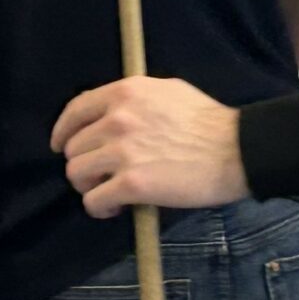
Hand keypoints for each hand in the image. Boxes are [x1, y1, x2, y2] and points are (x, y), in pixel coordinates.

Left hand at [51, 77, 249, 218]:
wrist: (237, 150)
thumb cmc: (209, 122)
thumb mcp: (168, 91)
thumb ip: (135, 99)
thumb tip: (113, 111)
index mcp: (125, 93)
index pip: (75, 110)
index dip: (63, 131)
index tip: (61, 146)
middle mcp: (117, 119)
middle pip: (74, 147)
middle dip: (85, 164)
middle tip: (103, 176)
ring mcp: (122, 152)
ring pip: (77, 174)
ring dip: (90, 187)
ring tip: (110, 193)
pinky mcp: (131, 184)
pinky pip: (94, 200)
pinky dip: (100, 207)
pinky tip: (116, 208)